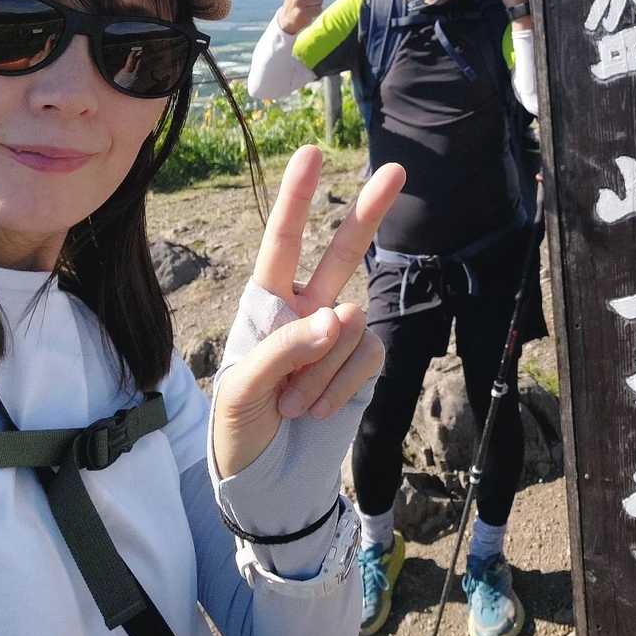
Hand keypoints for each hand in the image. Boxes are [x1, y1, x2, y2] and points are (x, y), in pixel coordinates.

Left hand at [211, 146, 404, 476]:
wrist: (266, 480)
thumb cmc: (238, 428)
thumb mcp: (242, 390)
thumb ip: (285, 348)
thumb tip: (339, 316)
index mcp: (265, 303)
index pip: (282, 242)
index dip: (296, 198)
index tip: (312, 154)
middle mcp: (306, 310)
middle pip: (340, 253)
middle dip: (367, 213)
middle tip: (396, 172)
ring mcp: (337, 338)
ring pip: (352, 322)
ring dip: (323, 369)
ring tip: (294, 405)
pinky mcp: (362, 365)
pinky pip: (368, 355)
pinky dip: (344, 385)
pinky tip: (320, 410)